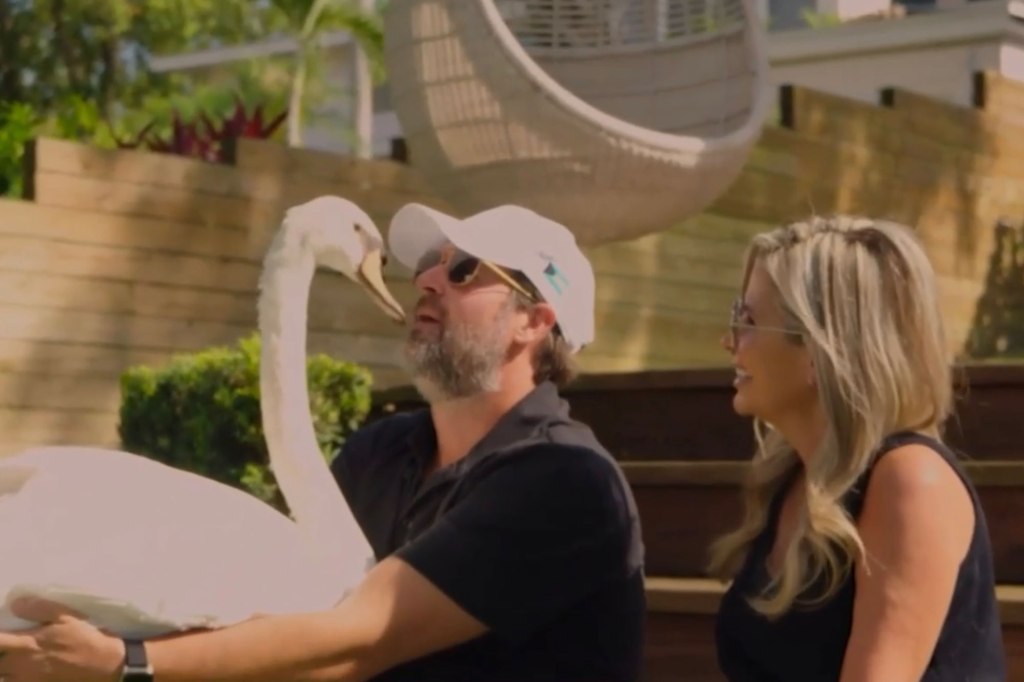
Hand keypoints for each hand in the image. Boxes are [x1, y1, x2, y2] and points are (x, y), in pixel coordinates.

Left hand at [0, 598, 124, 681]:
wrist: (106, 668)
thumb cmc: (86, 640)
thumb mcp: (68, 617)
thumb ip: (39, 609)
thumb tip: (15, 604)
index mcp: (27, 644)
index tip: (5, 634)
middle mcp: (21, 666)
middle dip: (3, 654)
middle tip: (15, 648)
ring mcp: (28, 681)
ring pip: (6, 676)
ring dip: (9, 669)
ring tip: (22, 661)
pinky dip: (19, 678)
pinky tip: (32, 673)